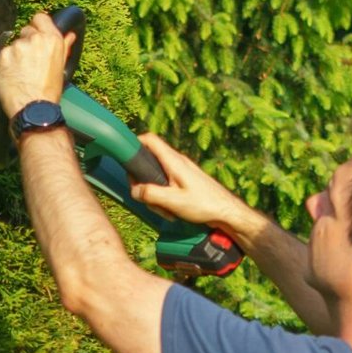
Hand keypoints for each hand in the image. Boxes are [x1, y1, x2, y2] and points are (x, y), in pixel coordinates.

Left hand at [0, 12, 72, 118]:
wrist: (33, 109)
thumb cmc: (49, 92)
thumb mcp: (60, 67)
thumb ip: (63, 47)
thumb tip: (70, 35)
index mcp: (52, 40)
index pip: (40, 18)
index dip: (38, 26)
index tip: (37, 35)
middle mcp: (35, 39)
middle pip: (26, 30)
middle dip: (27, 42)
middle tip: (30, 61)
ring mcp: (18, 46)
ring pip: (14, 44)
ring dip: (16, 54)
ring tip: (21, 72)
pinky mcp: (4, 55)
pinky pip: (4, 54)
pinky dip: (6, 63)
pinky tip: (13, 75)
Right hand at [129, 134, 253, 241]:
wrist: (227, 212)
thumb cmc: (204, 205)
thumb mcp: (173, 201)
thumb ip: (151, 194)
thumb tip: (134, 190)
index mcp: (174, 161)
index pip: (150, 140)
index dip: (135, 143)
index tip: (125, 156)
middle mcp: (177, 162)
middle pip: (149, 162)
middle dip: (143, 182)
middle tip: (146, 199)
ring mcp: (181, 172)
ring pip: (157, 177)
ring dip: (155, 195)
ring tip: (165, 210)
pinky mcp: (185, 182)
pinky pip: (167, 185)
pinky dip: (165, 198)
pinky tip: (172, 212)